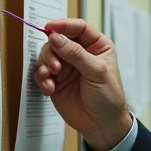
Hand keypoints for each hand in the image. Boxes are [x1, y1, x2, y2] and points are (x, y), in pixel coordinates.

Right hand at [32, 18, 131, 150]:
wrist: (102, 125)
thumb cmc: (108, 97)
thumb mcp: (96, 72)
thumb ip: (75, 53)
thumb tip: (55, 37)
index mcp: (96, 46)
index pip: (79, 28)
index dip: (63, 25)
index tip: (49, 28)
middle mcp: (80, 53)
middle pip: (58, 40)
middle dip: (51, 51)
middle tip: (54, 66)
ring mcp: (67, 67)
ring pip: (47, 55)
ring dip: (45, 65)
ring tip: (50, 78)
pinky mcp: (56, 81)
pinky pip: (42, 74)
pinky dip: (42, 79)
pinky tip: (49, 89)